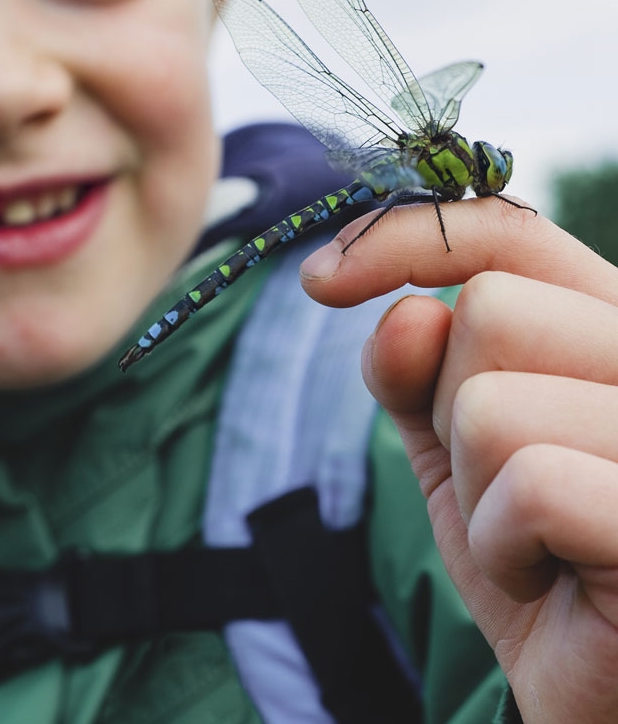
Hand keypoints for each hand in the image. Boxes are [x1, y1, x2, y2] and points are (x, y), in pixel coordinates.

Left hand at [300, 196, 617, 723]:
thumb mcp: (453, 443)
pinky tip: (552, 580)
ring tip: (535, 537)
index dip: (404, 240)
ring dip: (477, 488)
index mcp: (612, 323)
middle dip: (454, 411)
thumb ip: (417, 366)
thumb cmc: (532, 554)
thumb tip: (402, 314)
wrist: (593, 685)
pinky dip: (508, 545)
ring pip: (490, 403)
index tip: (321, 279)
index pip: (508, 232)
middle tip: (507, 485)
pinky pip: (530, 485)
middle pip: (487, 313)